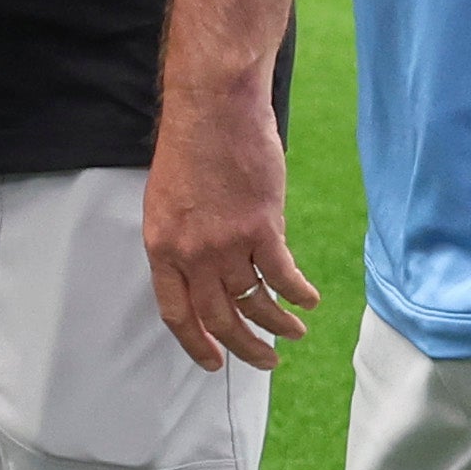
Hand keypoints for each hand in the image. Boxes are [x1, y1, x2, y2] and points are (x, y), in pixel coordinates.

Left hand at [145, 75, 316, 372]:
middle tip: (265, 360)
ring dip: (277, 325)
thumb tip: (211, 270)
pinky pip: (282, 276)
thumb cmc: (190, 144)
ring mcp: (227, 243)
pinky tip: (309, 300)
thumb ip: (185, 240)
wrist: (213, 107)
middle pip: (219, 317)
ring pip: (255, 302)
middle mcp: (192, 254)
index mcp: (162, 247)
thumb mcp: (168, 199)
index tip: (214, 362)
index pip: (176, 312)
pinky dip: (298, 293)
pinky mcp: (261, 228)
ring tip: (294, 333)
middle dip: (245, 347)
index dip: (196, 343)